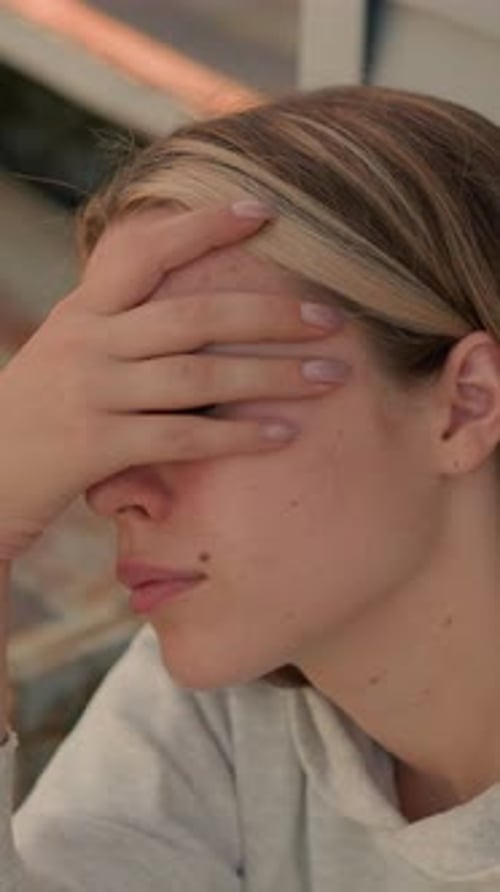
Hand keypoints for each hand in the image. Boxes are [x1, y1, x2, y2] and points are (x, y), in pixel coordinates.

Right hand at [0, 203, 345, 559]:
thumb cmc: (35, 411)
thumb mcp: (67, 350)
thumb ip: (118, 323)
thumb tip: (187, 301)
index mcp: (83, 311)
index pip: (146, 251)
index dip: (205, 226)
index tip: (264, 210)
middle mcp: (88, 342)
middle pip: (193, 316)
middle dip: (269, 315)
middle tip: (331, 318)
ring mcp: (92, 393)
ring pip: (198, 377)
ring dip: (272, 377)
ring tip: (331, 376)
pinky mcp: (96, 446)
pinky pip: (181, 438)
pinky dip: (237, 437)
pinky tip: (283, 435)